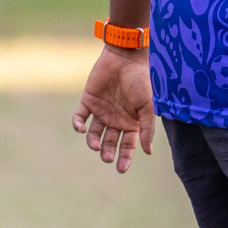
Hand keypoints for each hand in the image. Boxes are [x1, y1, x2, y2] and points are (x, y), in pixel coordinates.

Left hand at [72, 44, 154, 173]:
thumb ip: (147, 128)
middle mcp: (116, 119)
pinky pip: (79, 118)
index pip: (128, 145)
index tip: (121, 169)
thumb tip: (147, 152)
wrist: (126, 57)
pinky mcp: (88, 101)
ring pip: (94, 134)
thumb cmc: (141, 81)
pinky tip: (83, 129)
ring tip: (96, 146)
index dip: (125, 157)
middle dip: (108, 152)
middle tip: (106, 157)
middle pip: (110, 142)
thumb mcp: (148, 106)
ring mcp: (101, 111)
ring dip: (93, 143)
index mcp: (132, 122)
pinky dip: (78, 125)